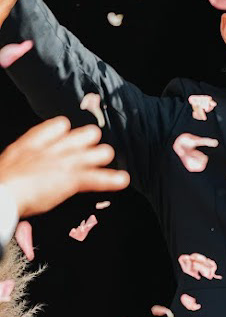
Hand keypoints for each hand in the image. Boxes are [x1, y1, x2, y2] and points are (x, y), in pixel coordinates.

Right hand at [0, 116, 129, 218]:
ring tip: (108, 156)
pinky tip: (123, 180)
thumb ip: (24, 164)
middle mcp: (51, 148)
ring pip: (93, 153)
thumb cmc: (1, 184)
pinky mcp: (71, 178)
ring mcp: (63, 162)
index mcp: (32, 143)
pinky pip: (97, 178)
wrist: (1, 191)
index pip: (58, 126)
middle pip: (80, 135)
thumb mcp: (10, 166)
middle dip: (88, 140)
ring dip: (102, 156)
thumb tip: (29, 172)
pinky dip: (111, 180)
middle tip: (93, 144)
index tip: (69, 131)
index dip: (66, 129)